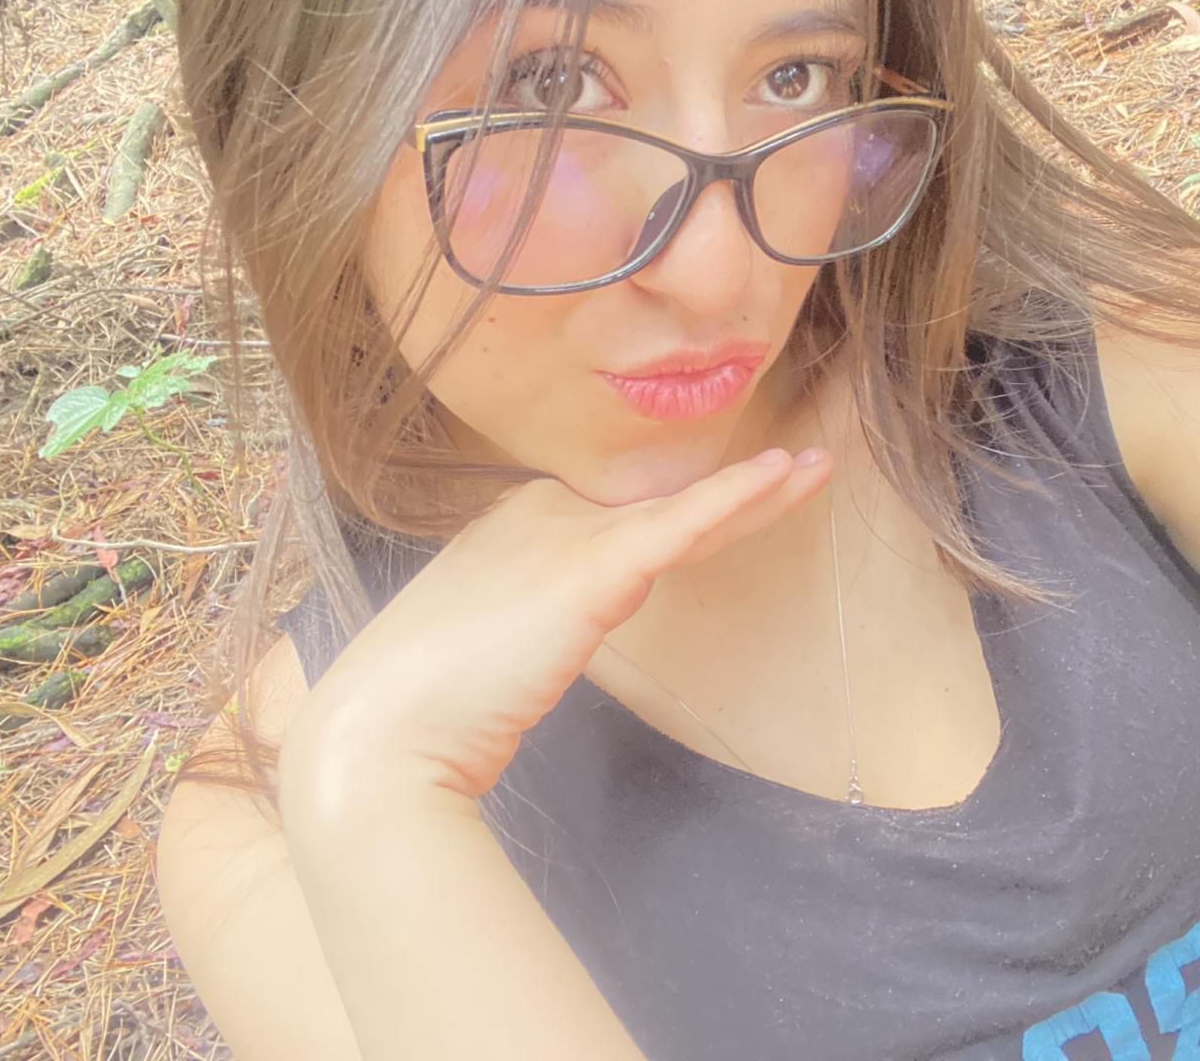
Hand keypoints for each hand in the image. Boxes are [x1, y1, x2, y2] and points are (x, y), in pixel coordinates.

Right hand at [280, 446, 832, 803]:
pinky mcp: (591, 568)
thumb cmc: (425, 705)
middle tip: (800, 468)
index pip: (620, 518)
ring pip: (682, 510)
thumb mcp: (486, 642)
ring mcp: (565, 535)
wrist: (384, 732)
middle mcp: (541, 513)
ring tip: (815, 469)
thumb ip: (532, 618)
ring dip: (758, 489)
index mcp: (512, 525)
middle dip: (736, 489)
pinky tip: (778, 478)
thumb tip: (572, 619)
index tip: (738, 505)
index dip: (684, 515)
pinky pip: (680, 525)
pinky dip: (733, 498)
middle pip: (659, 505)